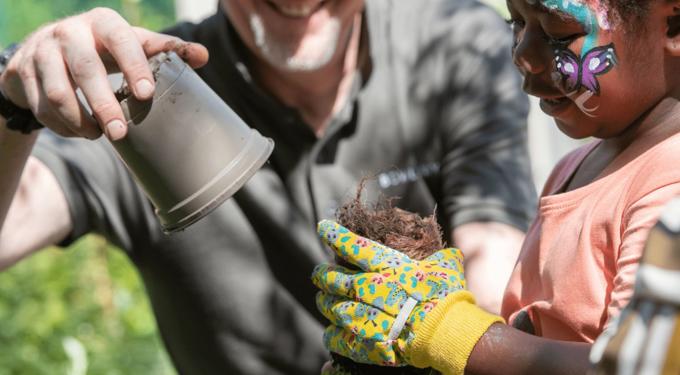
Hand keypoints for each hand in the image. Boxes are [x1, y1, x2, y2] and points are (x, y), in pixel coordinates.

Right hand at [0, 7, 208, 139]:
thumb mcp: (132, 45)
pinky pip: (41, 106)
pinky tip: (80, 133)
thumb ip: (165, 50)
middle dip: (103, 104)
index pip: (121, 40)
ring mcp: (42, 51)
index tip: (146, 94)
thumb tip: (203, 57)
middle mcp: (70, 32)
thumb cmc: (103, 49)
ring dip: (79, 121)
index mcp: (103, 23)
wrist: (46, 50)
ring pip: (58, 91)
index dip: (133, 65)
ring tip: (99, 135)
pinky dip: (62, 126)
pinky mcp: (22, 72)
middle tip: (119, 133)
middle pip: (85, 68)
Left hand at [311, 220, 465, 366]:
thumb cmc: (448, 296)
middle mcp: (370, 288)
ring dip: (325, 303)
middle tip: (318, 273)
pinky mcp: (366, 341)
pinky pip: (340, 338)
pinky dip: (333, 335)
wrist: (446, 332)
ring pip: (332, 307)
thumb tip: (450, 253)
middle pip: (334, 279)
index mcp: (387, 265)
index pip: (353, 245)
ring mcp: (365, 316)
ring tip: (323, 300)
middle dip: (322, 275)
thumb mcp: (447, 267)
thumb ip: (442, 257)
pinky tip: (331, 333)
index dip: (334, 235)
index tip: (322, 228)